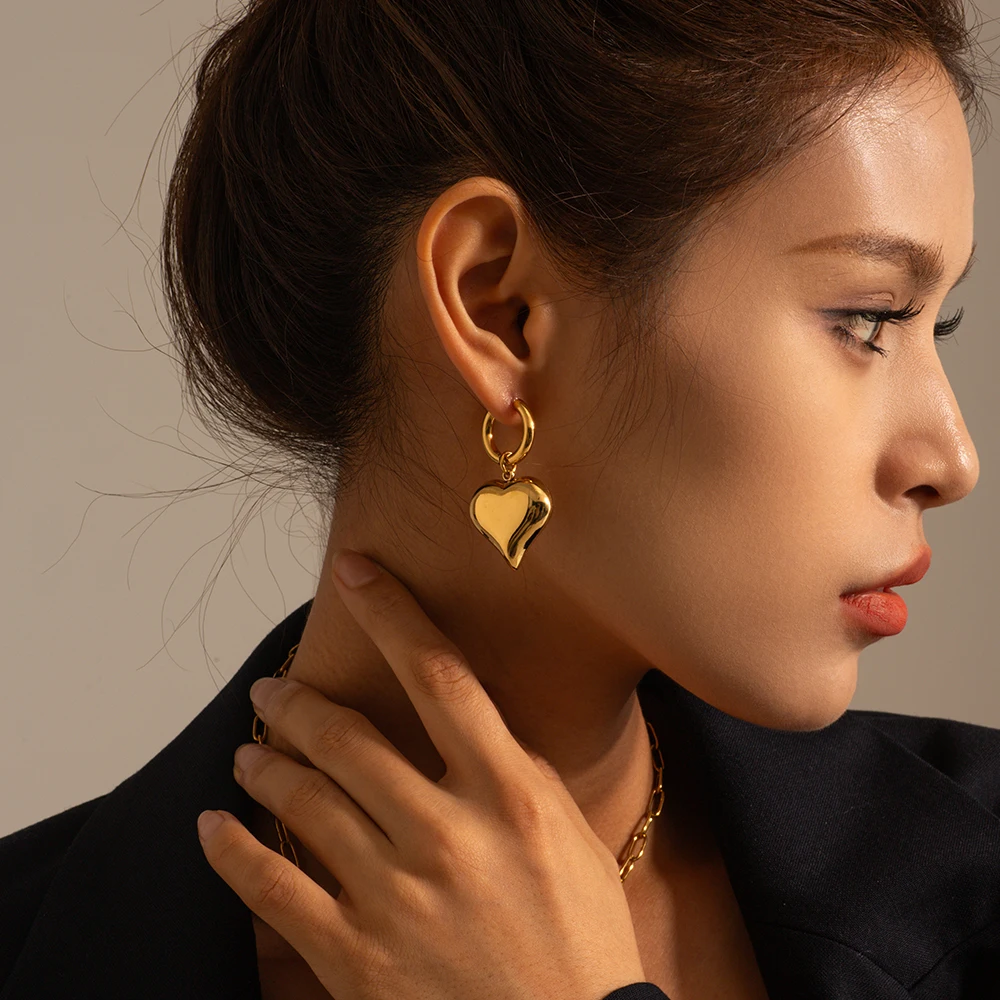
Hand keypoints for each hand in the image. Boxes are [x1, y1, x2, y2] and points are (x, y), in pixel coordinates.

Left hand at [197, 548, 647, 999]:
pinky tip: (216, 827)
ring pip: (305, 801)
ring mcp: (397, 896)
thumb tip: (471, 721)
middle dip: (299, 700)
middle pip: (350, 736)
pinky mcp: (356, 957)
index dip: (392, 612)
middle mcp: (449, 834)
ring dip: (266, 764)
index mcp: (510, 795)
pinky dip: (233, 852)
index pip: (441, 675)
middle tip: (274, 687)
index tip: (357, 571)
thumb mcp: (572, 838)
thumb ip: (518, 773)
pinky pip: (273, 890)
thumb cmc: (583, 944)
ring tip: (249, 750)